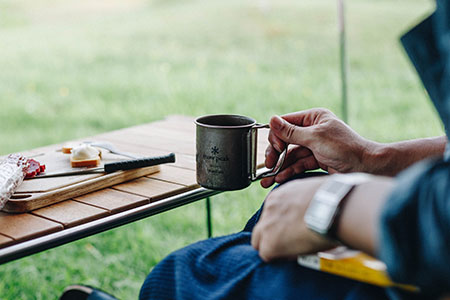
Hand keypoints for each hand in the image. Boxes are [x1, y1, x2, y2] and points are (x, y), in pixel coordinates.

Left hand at [251, 177, 336, 261]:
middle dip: (272, 236)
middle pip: (261, 227)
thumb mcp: (314, 192)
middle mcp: (269, 208)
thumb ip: (305, 201)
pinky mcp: (270, 243)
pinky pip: (267, 255)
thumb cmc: (333, 200)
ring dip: (275, 247)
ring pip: (261, 242)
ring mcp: (267, 225)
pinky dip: (280, 257)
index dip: (281, 224)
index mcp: (280, 195)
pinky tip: (295, 255)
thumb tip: (313, 208)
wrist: (333, 208)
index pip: (272, 213)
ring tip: (294, 250)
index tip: (293, 229)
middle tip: (289, 242)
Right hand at [261, 108, 375, 187]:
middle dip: (275, 153)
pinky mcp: (317, 160)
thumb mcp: (315, 138)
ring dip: (279, 166)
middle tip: (268, 164)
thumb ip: (291, 132)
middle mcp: (313, 130)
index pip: (286, 123)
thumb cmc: (345, 148)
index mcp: (314, 118)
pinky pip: (298, 164)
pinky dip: (289, 171)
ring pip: (291, 155)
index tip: (275, 148)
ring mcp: (314, 146)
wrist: (367, 168)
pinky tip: (280, 178)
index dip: (276, 135)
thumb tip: (272, 120)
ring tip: (268, 178)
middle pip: (286, 140)